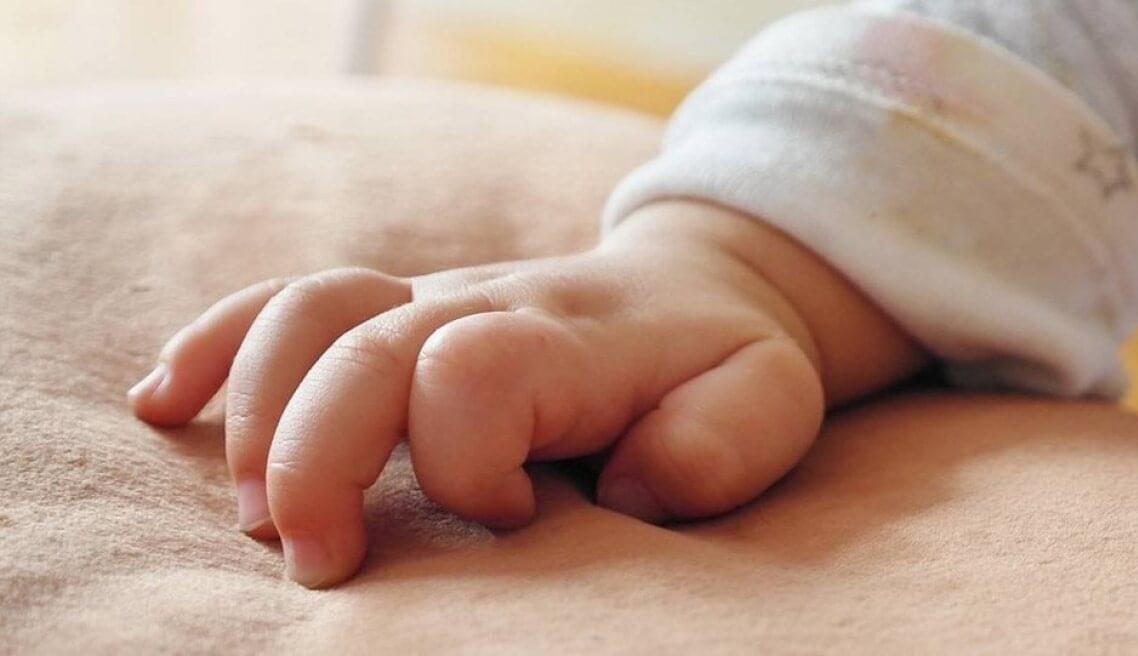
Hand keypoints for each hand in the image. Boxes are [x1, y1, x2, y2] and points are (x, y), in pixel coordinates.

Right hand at [128, 201, 921, 587]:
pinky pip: (286, 300)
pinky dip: (217, 346)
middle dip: (314, 458)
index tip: (514, 521)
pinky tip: (164, 402)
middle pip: (359, 347)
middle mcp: (480, 304)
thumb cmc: (723, 362)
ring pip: (306, 315)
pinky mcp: (397, 304)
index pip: (470, 372)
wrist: (699, 284)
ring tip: (254, 514)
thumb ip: (714, 447)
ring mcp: (429, 297)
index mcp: (566, 337)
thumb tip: (625, 489)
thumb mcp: (766, 404)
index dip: (466, 458)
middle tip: (313, 564)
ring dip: (256, 412)